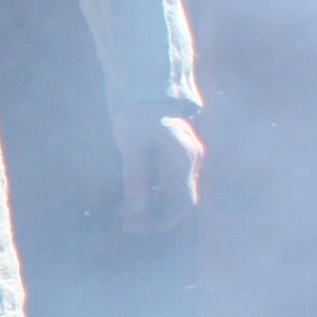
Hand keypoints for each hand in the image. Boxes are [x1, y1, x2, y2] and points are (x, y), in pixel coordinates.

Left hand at [118, 111, 203, 232]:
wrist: (147, 90)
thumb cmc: (137, 116)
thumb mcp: (131, 148)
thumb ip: (135, 180)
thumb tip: (135, 212)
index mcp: (184, 160)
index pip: (183, 204)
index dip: (160, 221)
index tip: (133, 226)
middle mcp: (193, 161)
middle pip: (181, 202)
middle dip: (154, 216)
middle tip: (125, 222)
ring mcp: (190, 158)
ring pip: (176, 193)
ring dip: (153, 205)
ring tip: (123, 211)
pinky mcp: (182, 156)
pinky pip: (173, 183)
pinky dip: (155, 193)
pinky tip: (134, 195)